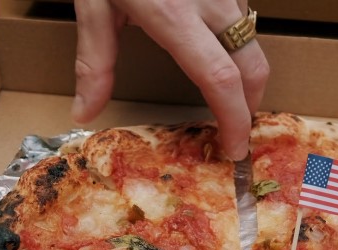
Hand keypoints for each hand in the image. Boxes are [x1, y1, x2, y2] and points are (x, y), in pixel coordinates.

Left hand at [72, 0, 269, 160]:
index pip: (220, 79)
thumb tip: (84, 113)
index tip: (234, 148)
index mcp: (174, 16)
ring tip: (227, 99)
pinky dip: (239, 47)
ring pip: (253, 41)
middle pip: (253, 66)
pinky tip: (217, 55)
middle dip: (250, 105)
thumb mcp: (94, 3)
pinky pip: (243, 19)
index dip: (234, 119)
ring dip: (247, 77)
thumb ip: (94, 61)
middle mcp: (210, 2)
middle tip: (234, 131)